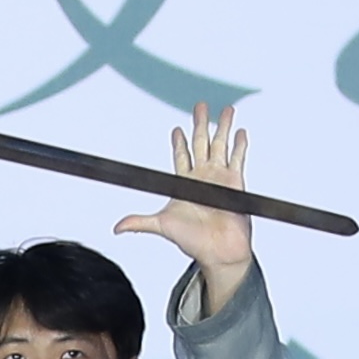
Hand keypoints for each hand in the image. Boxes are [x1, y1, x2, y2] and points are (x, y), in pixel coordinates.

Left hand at [116, 101, 257, 309]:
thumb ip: (140, 222)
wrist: (220, 253)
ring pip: (221, 146)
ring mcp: (220, 179)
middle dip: (200, 123)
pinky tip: (241, 131)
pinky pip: (238, 159)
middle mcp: (203, 178)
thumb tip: (117, 227)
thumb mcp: (162, 226)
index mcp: (185, 184)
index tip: (176, 129)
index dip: (178, 142)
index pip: (181, 156)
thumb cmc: (193, 242)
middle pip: (201, 143)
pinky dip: (240, 145)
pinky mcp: (236, 183)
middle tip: (200, 105)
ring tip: (226, 110)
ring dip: (223, 127)